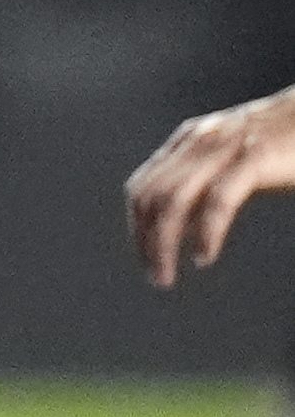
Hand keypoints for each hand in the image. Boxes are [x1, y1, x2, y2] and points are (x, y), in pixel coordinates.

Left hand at [130, 87, 294, 287]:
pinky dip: (205, 232)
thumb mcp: (232, 161)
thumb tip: (177, 228)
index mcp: (190, 140)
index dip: (136, 225)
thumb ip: (203, 187)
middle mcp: (199, 141)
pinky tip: (204, 255)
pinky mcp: (254, 157)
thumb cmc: (283, 143)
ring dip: (162, 243)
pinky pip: (217, 200)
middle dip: (145, 240)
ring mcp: (225, 147)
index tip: (144, 256)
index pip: (142, 186)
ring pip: (173, 199)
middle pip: (150, 195)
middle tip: (155, 275)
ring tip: (167, 274)